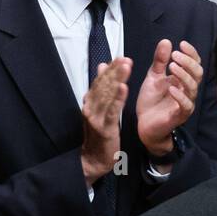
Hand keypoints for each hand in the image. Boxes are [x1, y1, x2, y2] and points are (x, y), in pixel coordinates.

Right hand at [81, 57, 130, 183]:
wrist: (94, 159)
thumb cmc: (99, 133)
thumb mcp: (99, 109)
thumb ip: (101, 88)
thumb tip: (102, 65)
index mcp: (90, 102)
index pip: (100, 81)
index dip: (110, 69)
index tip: (120, 57)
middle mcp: (90, 107)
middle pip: (102, 85)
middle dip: (114, 71)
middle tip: (125, 58)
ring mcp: (95, 117)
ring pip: (106, 95)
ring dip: (117, 79)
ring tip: (126, 67)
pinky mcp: (104, 127)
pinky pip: (111, 111)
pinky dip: (117, 98)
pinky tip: (124, 88)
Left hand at [137, 39, 201, 154]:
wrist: (144, 125)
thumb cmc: (152, 102)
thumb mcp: (153, 77)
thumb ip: (159, 61)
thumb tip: (166, 41)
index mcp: (183, 80)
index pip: (195, 64)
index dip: (191, 54)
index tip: (181, 44)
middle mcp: (188, 90)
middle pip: (197, 73)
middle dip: (188, 62)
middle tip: (175, 55)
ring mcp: (186, 103)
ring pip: (193, 87)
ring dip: (184, 75)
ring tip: (172, 67)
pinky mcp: (180, 115)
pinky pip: (186, 105)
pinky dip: (180, 96)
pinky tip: (172, 87)